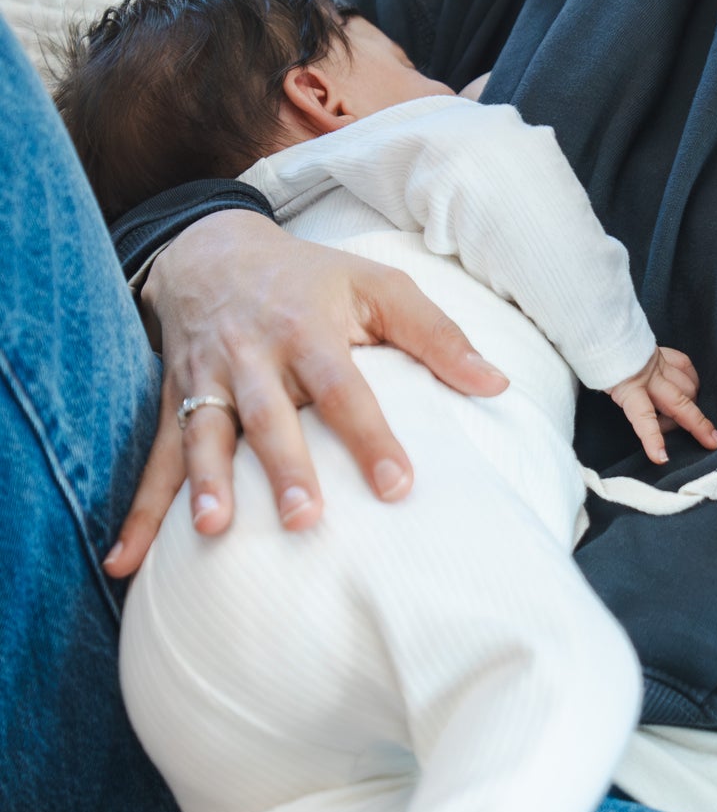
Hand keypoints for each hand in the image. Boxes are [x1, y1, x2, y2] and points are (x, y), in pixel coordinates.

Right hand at [107, 211, 508, 574]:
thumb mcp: (379, 286)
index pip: (344, 387)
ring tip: (215, 530)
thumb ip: (438, 336)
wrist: (211, 249)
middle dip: (285, 467)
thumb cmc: (312, 279)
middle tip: (306, 520)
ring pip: (205, 435)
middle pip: (270, 416)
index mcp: (309, 329)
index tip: (399, 485)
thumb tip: (496, 384)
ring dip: (206, 484)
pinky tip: (126, 562)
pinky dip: (138, 511)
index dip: (371, 436)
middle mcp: (253, 357)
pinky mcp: (172, 401)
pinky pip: (154, 459)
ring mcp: (206, 381)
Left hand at [609, 347, 716, 465]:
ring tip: (682, 418)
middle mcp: (649, 377)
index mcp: (629, 388)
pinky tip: (690, 389)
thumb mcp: (607, 390)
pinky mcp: (664, 353)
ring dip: (691, 405)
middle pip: (679, 404)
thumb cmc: (599, 364)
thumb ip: (631, 404)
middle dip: (699, 425)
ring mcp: (660, 364)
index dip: (653, 438)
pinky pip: (686, 368)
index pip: (644, 417)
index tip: (661, 458)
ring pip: (689, 387)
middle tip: (714, 442)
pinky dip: (691, 381)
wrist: (601, 334)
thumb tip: (654, 421)